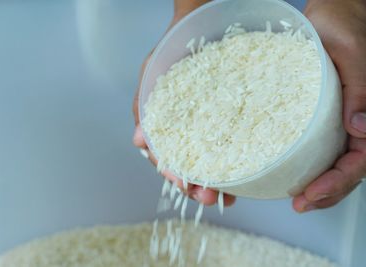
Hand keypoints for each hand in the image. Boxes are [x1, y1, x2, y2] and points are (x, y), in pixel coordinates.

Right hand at [132, 0, 235, 206]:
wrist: (198, 27)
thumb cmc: (171, 52)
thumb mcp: (150, 75)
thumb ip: (143, 107)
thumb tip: (138, 141)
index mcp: (165, 127)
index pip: (165, 158)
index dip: (173, 174)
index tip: (183, 184)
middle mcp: (186, 131)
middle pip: (189, 166)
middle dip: (197, 186)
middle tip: (208, 198)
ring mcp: (207, 128)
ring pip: (210, 162)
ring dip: (216, 183)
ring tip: (226, 197)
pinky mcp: (228, 121)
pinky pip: (232, 145)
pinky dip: (236, 163)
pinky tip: (243, 177)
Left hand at [293, 0, 365, 211]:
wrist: (332, 9)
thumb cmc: (343, 22)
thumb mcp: (351, 52)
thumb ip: (362, 88)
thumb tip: (361, 130)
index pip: (360, 159)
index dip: (338, 182)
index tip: (311, 195)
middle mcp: (355, 119)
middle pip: (347, 168)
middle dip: (326, 192)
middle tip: (299, 205)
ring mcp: (338, 118)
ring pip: (333, 160)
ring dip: (317, 184)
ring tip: (295, 198)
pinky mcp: (320, 113)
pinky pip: (318, 144)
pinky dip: (307, 163)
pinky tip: (290, 171)